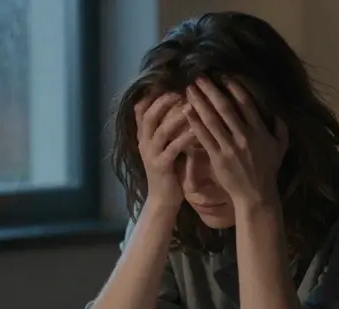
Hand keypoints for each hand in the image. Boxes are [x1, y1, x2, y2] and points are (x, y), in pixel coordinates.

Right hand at [135, 92, 196, 209]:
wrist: (163, 199)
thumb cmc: (169, 169)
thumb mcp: (165, 144)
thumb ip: (168, 126)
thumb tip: (182, 102)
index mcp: (144, 134)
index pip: (142, 108)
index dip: (154, 93)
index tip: (170, 80)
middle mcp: (144, 142)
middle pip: (149, 115)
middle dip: (164, 100)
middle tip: (182, 88)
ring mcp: (151, 154)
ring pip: (160, 130)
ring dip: (176, 116)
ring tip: (191, 104)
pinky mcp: (160, 166)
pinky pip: (172, 148)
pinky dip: (184, 137)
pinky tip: (196, 130)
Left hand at [183, 77, 287, 209]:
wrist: (256, 194)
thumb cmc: (267, 170)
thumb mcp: (280, 147)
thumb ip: (280, 128)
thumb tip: (278, 111)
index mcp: (259, 131)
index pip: (246, 103)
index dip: (233, 87)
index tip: (222, 76)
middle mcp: (244, 136)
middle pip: (225, 108)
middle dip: (211, 90)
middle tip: (199, 77)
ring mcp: (230, 147)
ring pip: (212, 120)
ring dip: (199, 102)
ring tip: (189, 89)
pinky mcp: (218, 158)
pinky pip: (204, 137)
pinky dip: (195, 123)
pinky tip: (187, 111)